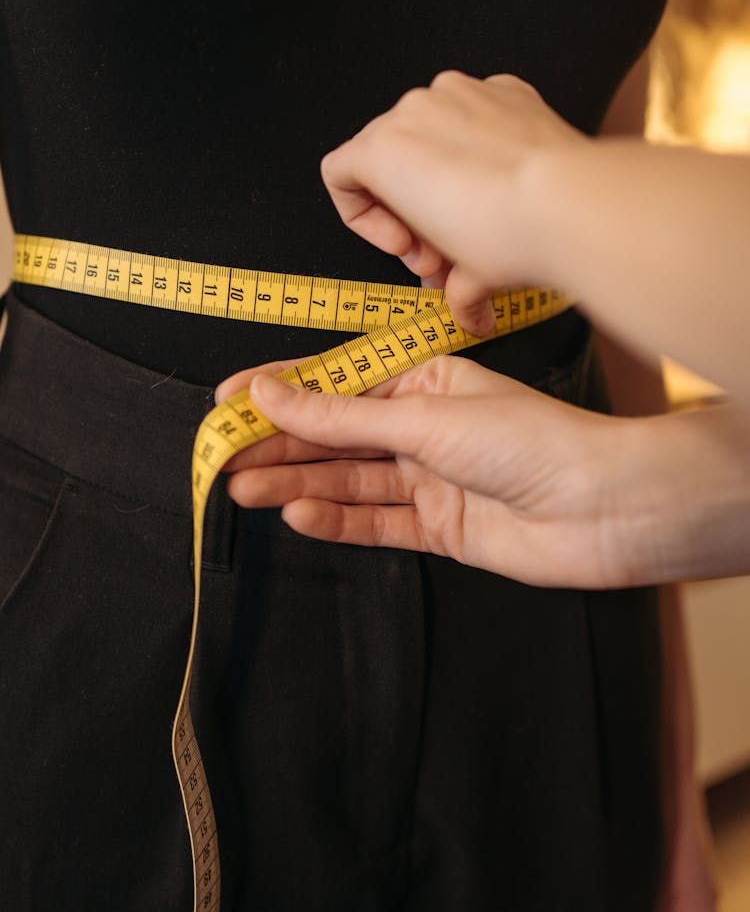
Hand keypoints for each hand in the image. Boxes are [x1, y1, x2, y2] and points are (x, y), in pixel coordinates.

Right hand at [218, 356, 749, 588]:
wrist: (602, 508)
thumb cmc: (530, 441)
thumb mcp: (425, 417)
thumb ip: (344, 416)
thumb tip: (272, 392)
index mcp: (425, 383)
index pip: (337, 387)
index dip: (280, 393)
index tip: (227, 402)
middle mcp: (424, 430)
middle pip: (336, 438)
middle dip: (279, 446)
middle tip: (221, 457)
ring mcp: (431, 480)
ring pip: (349, 481)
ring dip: (296, 483)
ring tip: (241, 489)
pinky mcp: (441, 528)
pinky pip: (377, 522)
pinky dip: (337, 520)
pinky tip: (297, 514)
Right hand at [321, 70, 582, 333]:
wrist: (568, 204)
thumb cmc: (504, 232)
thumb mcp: (464, 277)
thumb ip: (452, 290)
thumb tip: (468, 307)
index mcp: (383, 150)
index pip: (341, 177)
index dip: (366, 222)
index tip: (403, 249)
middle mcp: (415, 110)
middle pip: (390, 160)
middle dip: (412, 212)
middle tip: (442, 255)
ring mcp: (461, 93)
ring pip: (433, 135)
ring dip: (446, 179)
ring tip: (478, 224)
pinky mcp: (505, 90)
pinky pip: (477, 115)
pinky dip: (483, 149)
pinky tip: (507, 185)